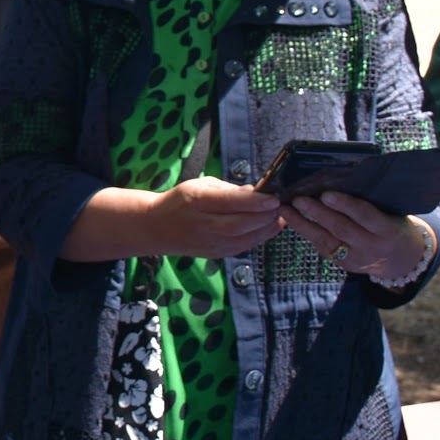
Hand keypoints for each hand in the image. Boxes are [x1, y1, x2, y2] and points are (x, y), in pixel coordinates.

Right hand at [143, 176, 284, 258]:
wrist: (157, 227)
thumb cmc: (181, 200)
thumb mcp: (200, 185)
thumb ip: (229, 189)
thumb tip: (256, 191)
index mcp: (197, 201)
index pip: (230, 202)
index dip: (255, 201)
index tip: (274, 197)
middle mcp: (204, 224)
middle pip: (241, 224)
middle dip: (266, 216)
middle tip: (281, 205)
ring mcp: (211, 243)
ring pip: (246, 239)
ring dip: (267, 228)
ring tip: (280, 216)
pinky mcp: (217, 254)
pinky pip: (244, 246)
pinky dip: (260, 237)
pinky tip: (270, 227)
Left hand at [285, 192, 429, 280]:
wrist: (401, 260)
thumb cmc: (392, 225)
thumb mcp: (391, 213)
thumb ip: (370, 201)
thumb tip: (340, 176)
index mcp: (388, 229)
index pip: (365, 215)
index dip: (345, 205)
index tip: (326, 194)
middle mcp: (371, 246)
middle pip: (342, 229)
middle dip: (318, 213)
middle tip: (298, 199)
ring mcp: (357, 259)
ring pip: (327, 241)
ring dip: (303, 224)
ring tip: (286, 209)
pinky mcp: (344, 265)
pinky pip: (323, 248)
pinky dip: (307, 233)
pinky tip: (292, 220)